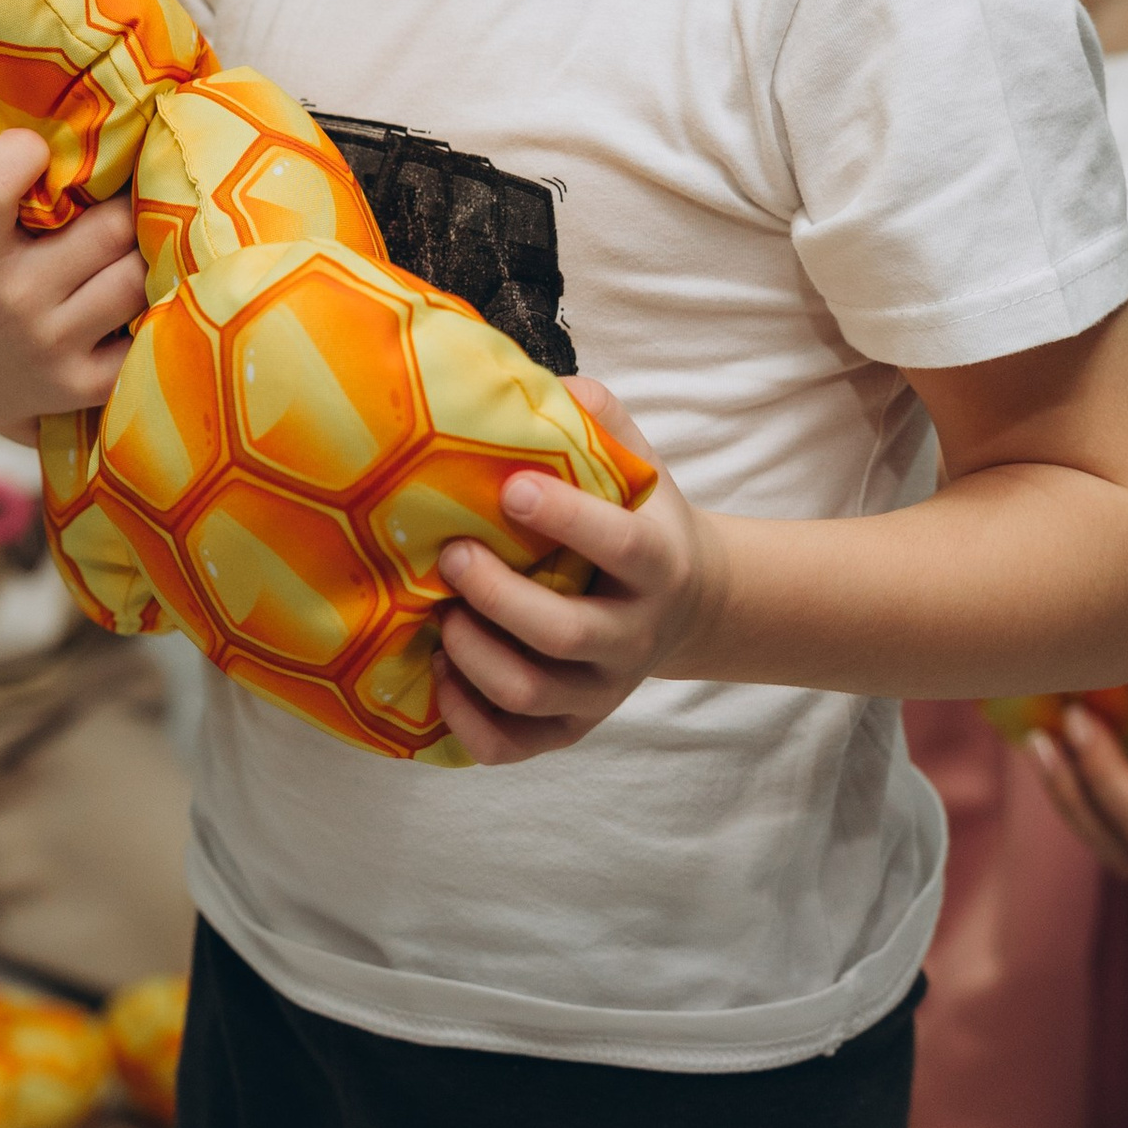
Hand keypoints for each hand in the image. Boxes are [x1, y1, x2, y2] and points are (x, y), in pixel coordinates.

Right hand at [0, 123, 146, 441]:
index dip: (21, 154)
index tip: (37, 146)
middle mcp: (12, 300)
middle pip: (109, 228)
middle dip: (123, 204)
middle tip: (126, 190)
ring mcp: (52, 345)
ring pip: (138, 277)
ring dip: (145, 254)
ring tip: (139, 239)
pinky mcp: (86, 384)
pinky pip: (148, 333)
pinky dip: (156, 311)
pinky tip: (147, 292)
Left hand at [429, 384, 710, 763]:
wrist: (689, 605)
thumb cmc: (640, 519)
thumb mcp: (639, 467)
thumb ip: (602, 420)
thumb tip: (548, 382)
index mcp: (657, 564)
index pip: (621, 546)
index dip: (567, 520)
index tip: (512, 489)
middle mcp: (633, 636)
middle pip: (564, 633)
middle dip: (497, 595)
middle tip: (451, 554)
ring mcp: (600, 691)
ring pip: (530, 692)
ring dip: (472, 656)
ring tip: (438, 615)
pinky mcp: (570, 728)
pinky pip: (510, 745)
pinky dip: (465, 719)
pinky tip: (440, 673)